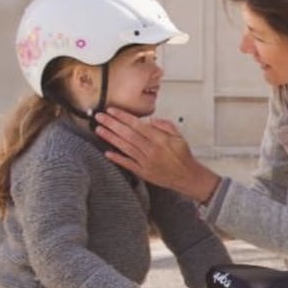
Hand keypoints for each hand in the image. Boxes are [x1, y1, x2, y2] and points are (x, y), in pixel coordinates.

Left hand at [95, 108, 221, 202]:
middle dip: (112, 124)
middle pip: (128, 134)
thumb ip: (165, 125)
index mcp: (160, 140)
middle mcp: (152, 150)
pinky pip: (127, 164)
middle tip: (100, 117)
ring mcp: (146, 162)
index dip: (123, 117)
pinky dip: (117, 158)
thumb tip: (152, 119)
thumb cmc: (183, 157)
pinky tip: (107, 152)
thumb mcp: (179, 137)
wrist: (188, 177)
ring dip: (110, 138)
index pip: (138, 125)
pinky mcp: (143, 172)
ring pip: (125, 147)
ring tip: (99, 129)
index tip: (112, 110)